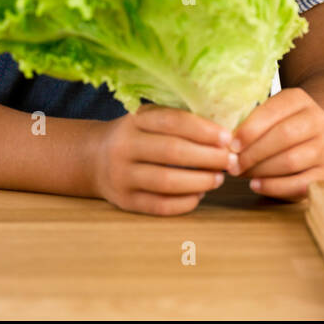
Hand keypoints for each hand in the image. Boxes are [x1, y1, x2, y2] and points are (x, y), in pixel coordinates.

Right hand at [92, 105, 232, 214]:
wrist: (93, 158)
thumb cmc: (136, 135)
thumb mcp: (149, 118)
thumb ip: (178, 120)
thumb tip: (223, 132)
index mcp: (134, 121)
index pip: (172, 121)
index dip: (203, 130)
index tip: (228, 138)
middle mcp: (124, 147)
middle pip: (172, 152)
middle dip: (208, 157)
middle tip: (231, 160)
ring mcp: (121, 176)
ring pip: (166, 181)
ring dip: (200, 181)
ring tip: (219, 178)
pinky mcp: (124, 201)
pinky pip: (159, 205)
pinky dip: (184, 202)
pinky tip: (200, 195)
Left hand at [229, 87, 323, 200]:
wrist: (310, 139)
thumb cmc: (278, 126)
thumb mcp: (268, 114)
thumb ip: (250, 122)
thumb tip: (224, 142)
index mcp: (300, 100)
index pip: (274, 111)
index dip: (250, 128)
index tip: (231, 144)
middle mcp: (318, 121)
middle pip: (284, 136)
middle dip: (253, 152)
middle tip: (232, 164)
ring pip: (291, 160)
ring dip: (260, 170)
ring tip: (242, 173)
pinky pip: (300, 184)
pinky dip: (274, 187)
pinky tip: (256, 185)